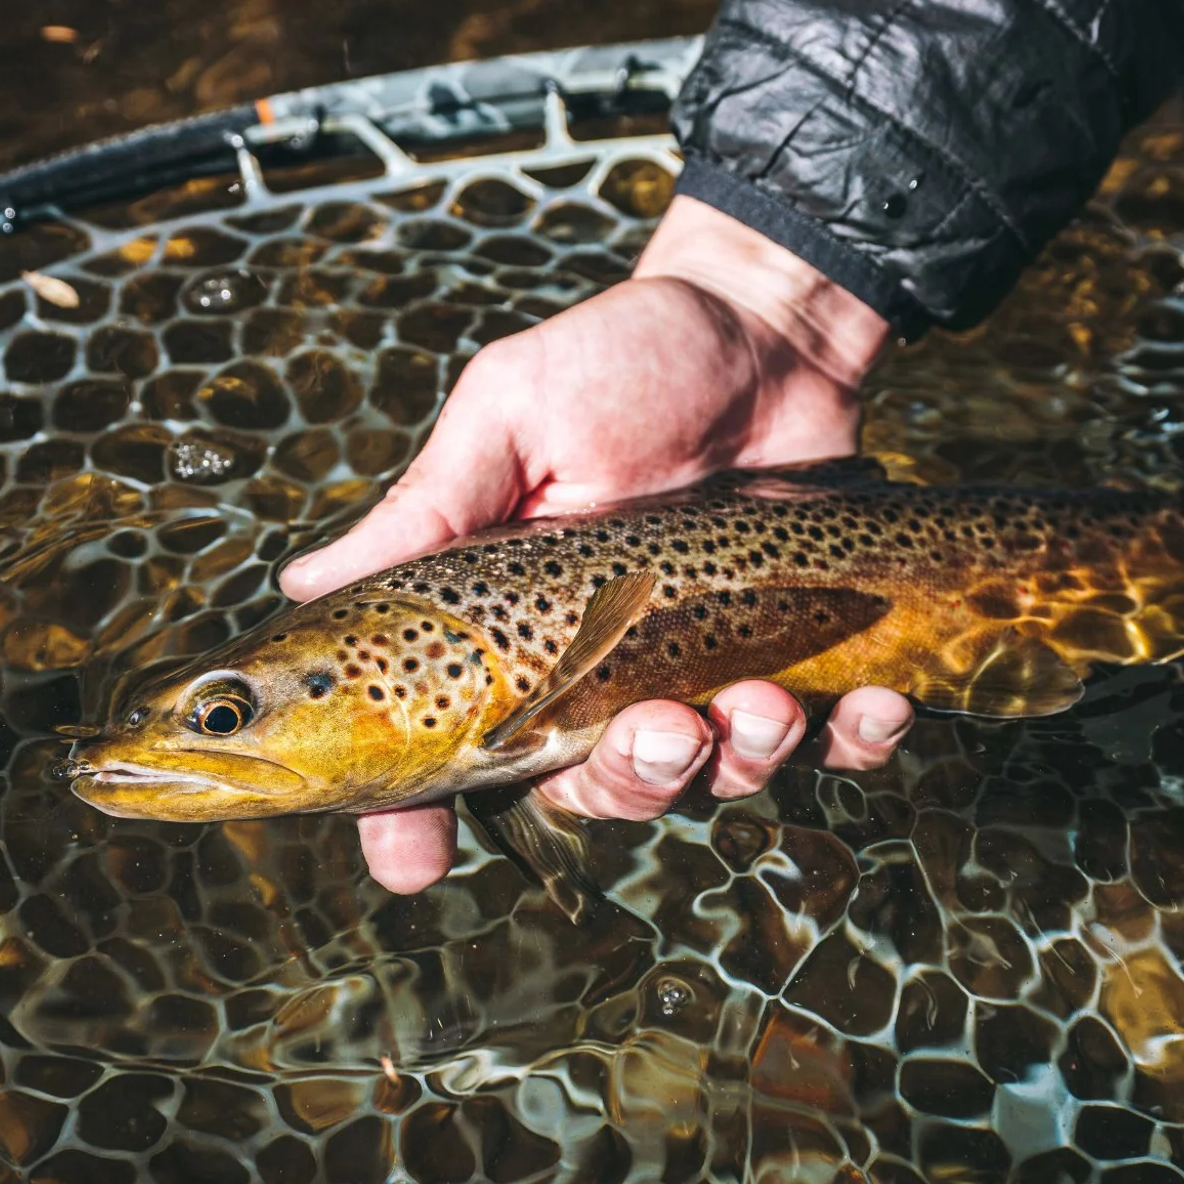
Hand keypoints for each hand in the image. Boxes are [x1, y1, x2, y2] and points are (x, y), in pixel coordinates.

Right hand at [278, 194, 914, 892]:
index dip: (416, 823)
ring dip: (736, 764)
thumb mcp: (512, 414)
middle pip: (592, 791)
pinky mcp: (805, 661)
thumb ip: (430, 505)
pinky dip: (857, 744)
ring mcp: (705, 675)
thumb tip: (306, 588)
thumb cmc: (624, 361)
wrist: (766, 323)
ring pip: (711, 781)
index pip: (449, 755)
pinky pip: (833, 743)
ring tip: (763, 700)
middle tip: (661, 731)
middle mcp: (600, 676)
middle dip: (629, 783)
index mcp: (513, 635)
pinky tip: (877, 709)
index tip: (412, 860)